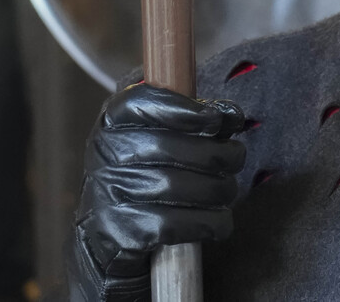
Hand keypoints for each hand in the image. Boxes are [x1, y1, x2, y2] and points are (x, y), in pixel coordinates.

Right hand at [67, 83, 245, 300]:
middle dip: (219, 154)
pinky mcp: (122, 233)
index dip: (186, 108)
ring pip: (181, 187)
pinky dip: (210, 223)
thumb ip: (193, 121)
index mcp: (112, 124)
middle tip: (235, 160)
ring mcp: (109, 195)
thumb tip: (233, 116)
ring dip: (220, 190)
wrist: (108, 239)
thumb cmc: (146, 177)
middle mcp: (105, 155)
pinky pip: (179, 225)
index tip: (215, 120)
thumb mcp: (157, 139)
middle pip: (173, 146)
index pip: (143, 100)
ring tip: (226, 192)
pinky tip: (217, 222)